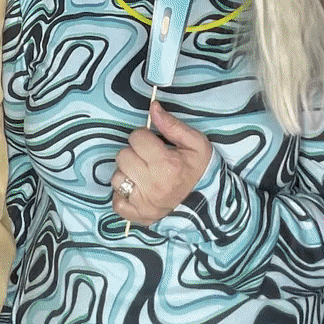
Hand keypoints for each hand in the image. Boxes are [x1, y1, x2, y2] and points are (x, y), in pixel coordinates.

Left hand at [111, 101, 212, 224]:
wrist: (207, 201)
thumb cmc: (198, 168)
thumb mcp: (195, 143)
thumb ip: (172, 124)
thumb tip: (153, 107)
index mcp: (168, 164)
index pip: (136, 138)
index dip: (143, 137)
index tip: (153, 143)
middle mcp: (154, 184)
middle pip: (123, 156)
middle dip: (133, 153)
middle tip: (148, 159)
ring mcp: (145, 203)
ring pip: (116, 178)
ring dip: (127, 174)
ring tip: (143, 175)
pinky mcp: (139, 216)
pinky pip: (116, 202)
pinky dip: (123, 196)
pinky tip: (137, 190)